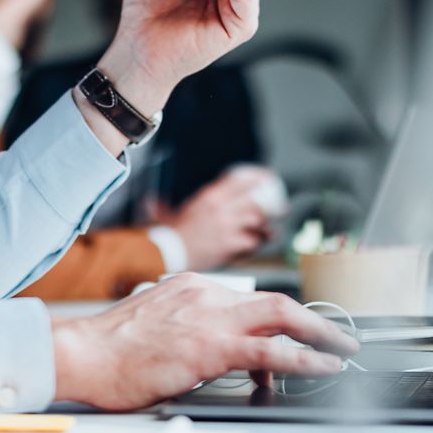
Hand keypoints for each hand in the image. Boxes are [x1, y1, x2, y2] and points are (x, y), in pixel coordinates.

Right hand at [51, 273, 357, 410]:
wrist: (83, 353)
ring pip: (281, 314)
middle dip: (311, 317)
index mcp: (190, 286)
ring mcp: (209, 317)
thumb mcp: (154, 323)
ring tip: (341, 349)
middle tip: (336, 333)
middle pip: (273, 297)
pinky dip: (305, 356)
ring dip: (319, 332)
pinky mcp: (210, 346)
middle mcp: (204, 293)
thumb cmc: (109, 347)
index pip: (247, 298)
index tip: (293, 335)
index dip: (275, 318)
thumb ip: (185, 326)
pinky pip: (270, 349)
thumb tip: (204, 348)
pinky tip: (323, 365)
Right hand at [148, 168, 276, 270]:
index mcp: (210, 195)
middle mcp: (221, 207)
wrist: (169, 253)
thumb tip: (153, 202)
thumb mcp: (169, 214)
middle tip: (279, 208)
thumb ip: (164, 207)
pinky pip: (253, 242)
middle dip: (271, 204)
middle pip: (256, 200)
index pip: (241, 180)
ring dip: (266, 226)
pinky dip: (258, 243)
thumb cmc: (169, 235)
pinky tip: (259, 244)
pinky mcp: (231, 245)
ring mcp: (227, 226)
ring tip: (269, 230)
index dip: (258, 179)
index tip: (267, 179)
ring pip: (258, 220)